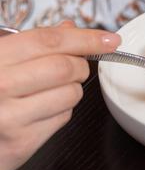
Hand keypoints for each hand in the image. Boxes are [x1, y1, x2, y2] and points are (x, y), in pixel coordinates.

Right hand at [0, 22, 120, 169]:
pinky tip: (43, 110)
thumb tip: (69, 28)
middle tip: (75, 68)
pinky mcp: (23, 141)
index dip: (86, 38)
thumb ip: (33, 44)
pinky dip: (63, 110)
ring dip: (72, 90)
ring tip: (51, 91)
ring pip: (71, 93)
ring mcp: (10, 116)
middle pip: (65, 67)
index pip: (49, 40)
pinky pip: (64, 117)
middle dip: (81, 66)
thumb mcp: (0, 61)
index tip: (109, 39)